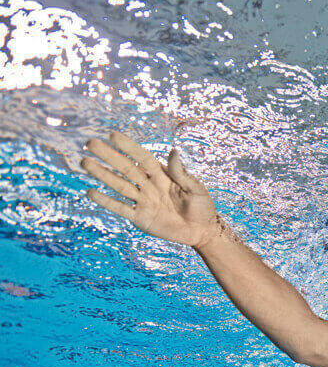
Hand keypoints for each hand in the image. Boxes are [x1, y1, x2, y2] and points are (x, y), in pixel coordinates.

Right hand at [81, 131, 218, 247]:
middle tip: (90, 143)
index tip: (112, 135)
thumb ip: (181, 173)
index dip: (128, 147)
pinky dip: (106, 201)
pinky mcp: (140, 218)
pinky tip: (90, 192)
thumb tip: (174, 151)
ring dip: (102, 174)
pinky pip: (120, 208)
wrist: (202, 231)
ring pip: (119, 185)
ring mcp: (143, 201)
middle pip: (125, 168)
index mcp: (163, 175)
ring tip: (84, 162)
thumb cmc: (202, 206)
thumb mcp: (195, 188)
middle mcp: (149, 185)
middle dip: (108, 156)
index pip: (142, 158)